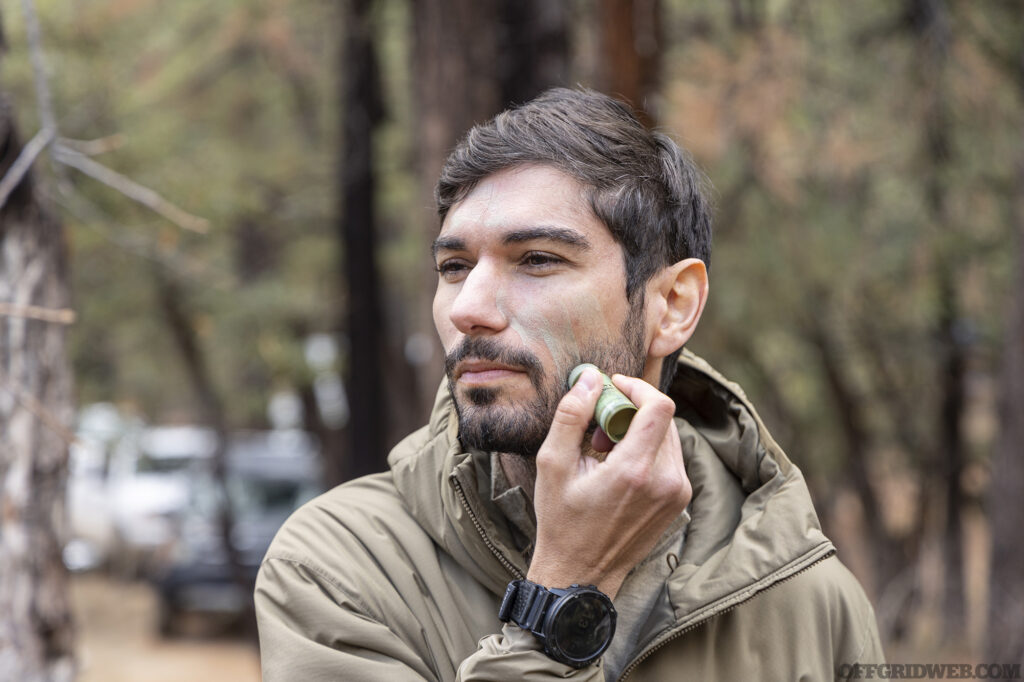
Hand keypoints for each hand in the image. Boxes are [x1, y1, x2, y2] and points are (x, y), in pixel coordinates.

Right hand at [526, 367, 691, 599]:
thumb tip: (591, 379)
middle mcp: (666, 481)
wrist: (581, 572)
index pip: (659, 406)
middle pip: (663, 418)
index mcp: (636, 471)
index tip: (613, 387)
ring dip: (638, 429)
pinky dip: (647, 448)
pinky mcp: (679, 499)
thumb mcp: (552, 464)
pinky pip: (670, 456)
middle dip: (630, 410)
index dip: (637, 387)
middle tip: (598, 425)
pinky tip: (619, 465)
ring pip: (667, 435)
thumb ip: (572, 416)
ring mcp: (677, 493)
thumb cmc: (562, 520)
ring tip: (605, 449)